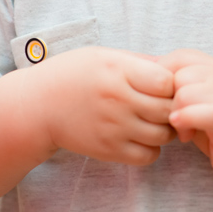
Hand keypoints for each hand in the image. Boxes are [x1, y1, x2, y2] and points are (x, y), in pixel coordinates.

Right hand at [29, 46, 175, 165]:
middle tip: (163, 105)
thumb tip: (174, 67)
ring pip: (163, 135)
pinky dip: (151, 149)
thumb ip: (139, 61)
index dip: (171, 84)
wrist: (37, 106)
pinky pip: (148, 156)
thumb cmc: (72, 75)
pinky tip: (141, 137)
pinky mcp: (108, 150)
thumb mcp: (103, 56)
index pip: (167, 82)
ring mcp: (114, 128)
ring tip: (152, 121)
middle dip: (173, 107)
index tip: (162, 85)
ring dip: (164, 129)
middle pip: (169, 109)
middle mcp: (118, 100)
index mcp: (118, 71)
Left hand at [158, 49, 212, 185]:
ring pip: (185, 92)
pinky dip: (185, 121)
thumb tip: (145, 68)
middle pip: (179, 74)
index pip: (180, 56)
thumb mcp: (206, 100)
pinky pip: (198, 111)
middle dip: (169, 99)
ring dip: (177, 114)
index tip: (167, 103)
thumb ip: (185, 85)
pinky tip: (186, 134)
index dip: (164, 79)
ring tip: (184, 131)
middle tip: (175, 121)